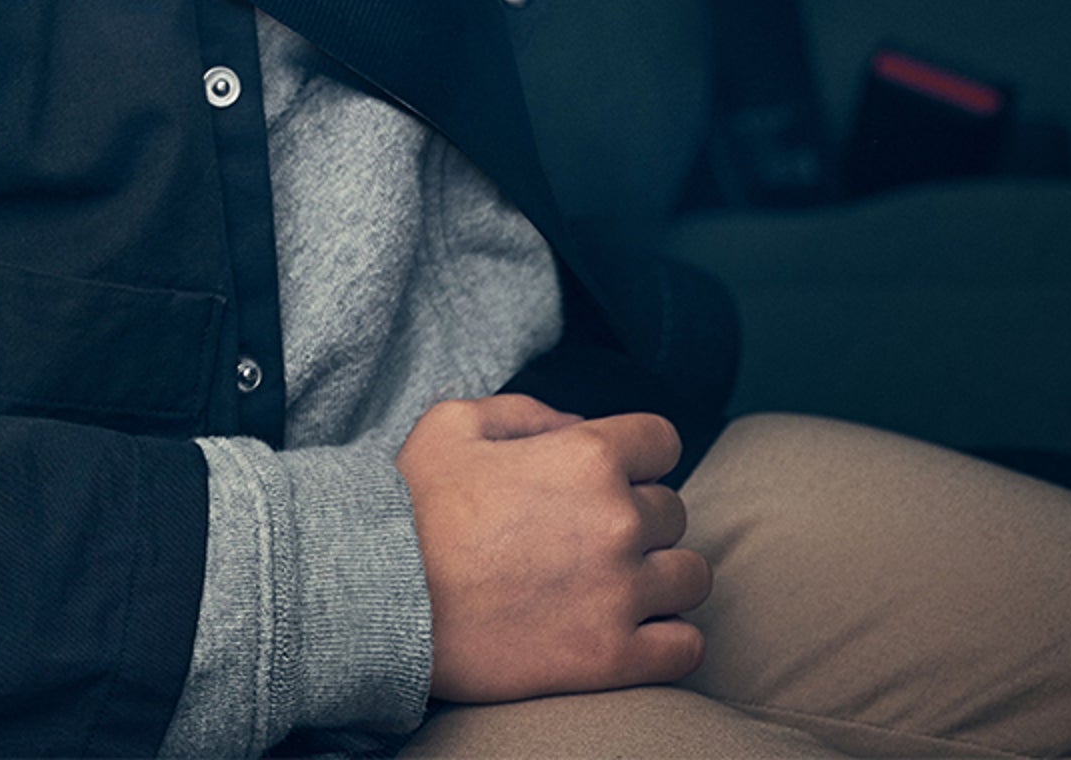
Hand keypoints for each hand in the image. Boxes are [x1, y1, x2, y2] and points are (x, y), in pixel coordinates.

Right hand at [398, 394, 711, 702]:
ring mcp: (621, 592)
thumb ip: (527, 412)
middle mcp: (617, 519)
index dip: (637, 455)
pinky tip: (636, 632)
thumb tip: (577, 426)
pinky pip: (685, 647)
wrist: (379, 599)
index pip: (663, 441)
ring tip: (618, 586)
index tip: (613, 476)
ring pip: (691, 577)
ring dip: (661, 578)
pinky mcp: (614, 657)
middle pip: (673, 511)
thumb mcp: (453, 424)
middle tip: (588, 537)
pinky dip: (670, 639)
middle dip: (638, 518)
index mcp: (586, 455)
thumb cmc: (409, 508)